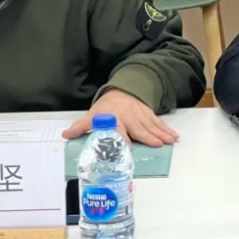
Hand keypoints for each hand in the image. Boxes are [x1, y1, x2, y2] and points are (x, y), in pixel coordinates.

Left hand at [62, 89, 178, 147]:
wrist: (122, 90)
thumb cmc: (106, 107)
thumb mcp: (92, 115)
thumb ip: (81, 126)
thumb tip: (65, 135)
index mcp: (114, 118)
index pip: (118, 129)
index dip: (123, 138)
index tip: (129, 147)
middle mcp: (129, 116)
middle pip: (139, 127)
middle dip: (149, 136)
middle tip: (158, 144)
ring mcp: (140, 114)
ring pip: (151, 124)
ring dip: (161, 133)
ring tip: (169, 141)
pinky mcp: (148, 113)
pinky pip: (158, 121)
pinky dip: (166, 128)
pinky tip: (173, 136)